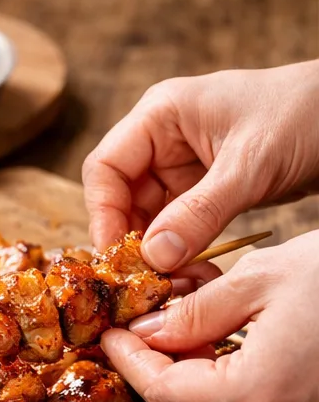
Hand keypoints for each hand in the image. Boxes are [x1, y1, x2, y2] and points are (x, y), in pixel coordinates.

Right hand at [82, 62, 318, 266]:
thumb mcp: (250, 165)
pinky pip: (175, 231)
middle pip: (120, 201)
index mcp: (162, 115)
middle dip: (131, 244)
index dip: (103, 215)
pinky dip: (179, 256)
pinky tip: (191, 277)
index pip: (106, 168)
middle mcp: (164, 141)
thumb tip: (154, 257)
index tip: (119, 258)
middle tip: (144, 284)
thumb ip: (200, 212)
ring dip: (155, 257)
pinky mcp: (202, 193)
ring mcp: (182, 168)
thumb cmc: (304, 115)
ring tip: (172, 286)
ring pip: (147, 221)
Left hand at [99, 231, 318, 401]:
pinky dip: (218, 386)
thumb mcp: (262, 278)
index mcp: (256, 394)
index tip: (112, 334)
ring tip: (176, 331)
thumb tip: (149, 332)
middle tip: (135, 331)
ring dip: (184, 380)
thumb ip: (195, 314)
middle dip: (153, 374)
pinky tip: (216, 346)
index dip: (131, 362)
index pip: (165, 392)